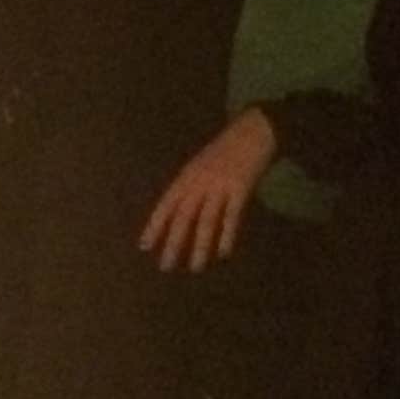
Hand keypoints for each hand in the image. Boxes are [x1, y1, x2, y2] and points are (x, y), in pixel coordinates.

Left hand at [139, 108, 276, 272]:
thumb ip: (190, 186)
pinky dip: (226, 235)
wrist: (255, 130)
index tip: (145, 246)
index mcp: (186, 176)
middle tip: (166, 266)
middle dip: (173, 242)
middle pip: (182, 216)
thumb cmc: (227, 149)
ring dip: (200, 246)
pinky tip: (223, 253)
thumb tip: (179, 213)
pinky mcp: (240, 189)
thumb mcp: (201, 164)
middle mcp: (198, 181)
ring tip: (195, 267)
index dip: (155, 225)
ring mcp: (219, 185)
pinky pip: (231, 216)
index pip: (166, 204)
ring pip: (206, 220)